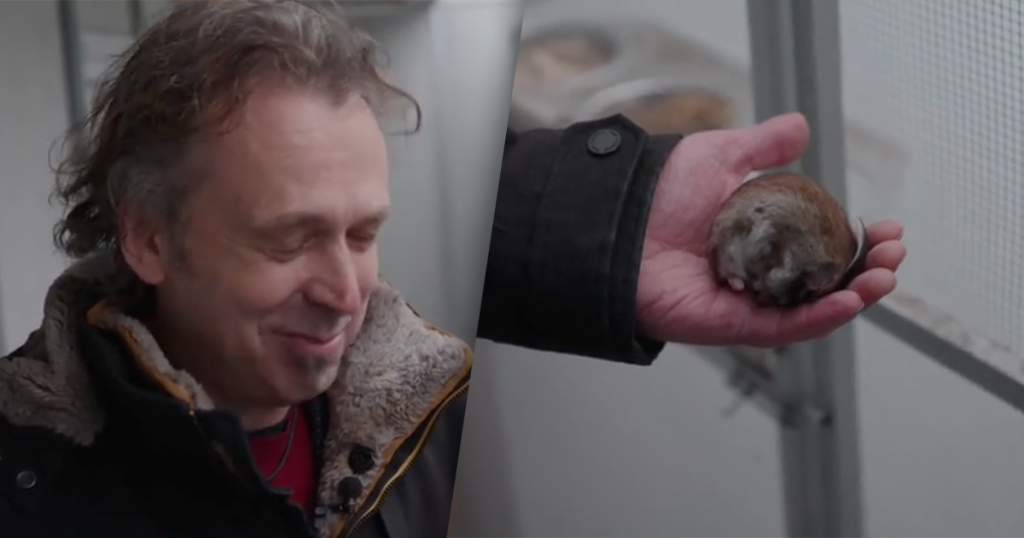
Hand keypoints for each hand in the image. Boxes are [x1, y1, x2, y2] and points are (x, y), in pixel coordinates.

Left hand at [636, 112, 905, 347]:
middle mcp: (758, 270)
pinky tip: (848, 301)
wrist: (613, 222)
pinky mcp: (730, 324)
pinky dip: (819, 317)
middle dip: (867, 268)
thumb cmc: (655, 192)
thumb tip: (801, 127)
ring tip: (884, 277)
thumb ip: (761, 147)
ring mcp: (747, 299)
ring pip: (812, 306)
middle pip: (825, 278)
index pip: (822, 241)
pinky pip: (783, 326)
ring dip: (855, 295)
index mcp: (761, 235)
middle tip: (893, 253)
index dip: (858, 236)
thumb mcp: (718, 156)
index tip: (888, 226)